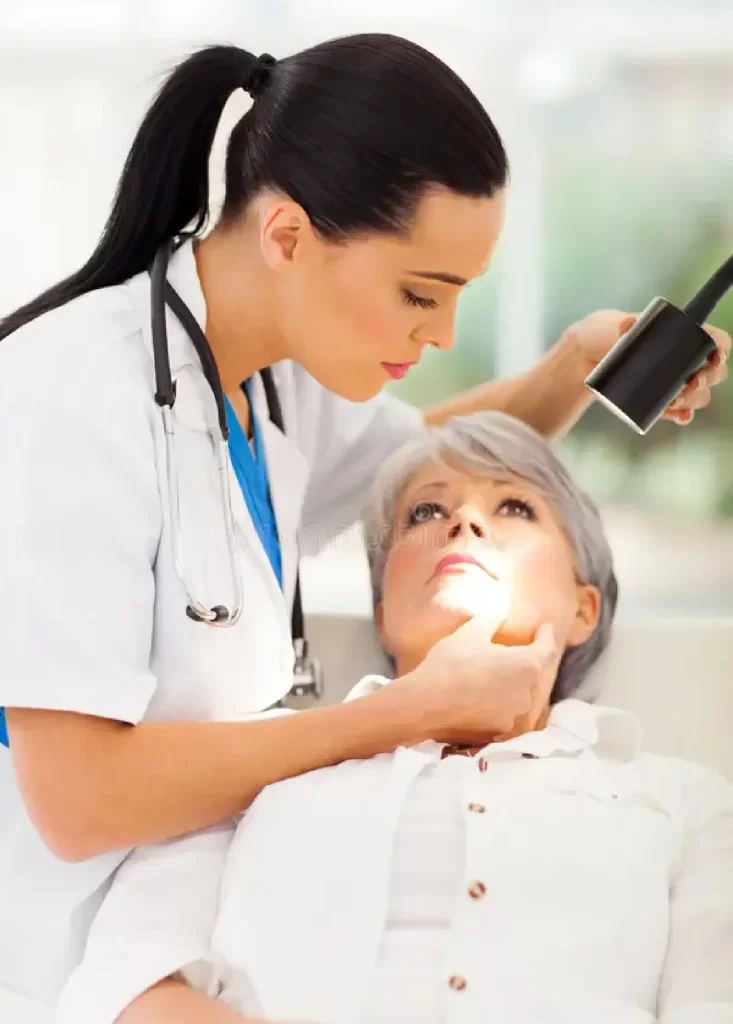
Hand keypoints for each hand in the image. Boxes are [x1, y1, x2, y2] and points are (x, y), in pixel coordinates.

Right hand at [400, 617, 557, 743]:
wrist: (426, 704)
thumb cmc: (452, 662)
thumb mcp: (471, 632)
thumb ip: (492, 618)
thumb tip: (502, 606)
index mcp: (526, 665)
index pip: (546, 648)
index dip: (546, 636)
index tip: (545, 627)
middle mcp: (526, 693)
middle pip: (531, 673)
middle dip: (523, 661)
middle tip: (509, 650)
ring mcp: (513, 715)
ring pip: (516, 694)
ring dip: (508, 684)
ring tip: (490, 675)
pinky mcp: (497, 731)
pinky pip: (502, 712)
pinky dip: (495, 703)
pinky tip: (478, 697)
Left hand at [568, 309, 730, 424]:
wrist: (586, 358)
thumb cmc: (607, 334)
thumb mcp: (615, 326)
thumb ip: (625, 325)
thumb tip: (626, 326)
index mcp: (682, 336)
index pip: (716, 342)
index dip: (720, 350)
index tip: (713, 358)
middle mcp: (685, 361)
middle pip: (714, 373)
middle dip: (706, 380)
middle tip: (690, 383)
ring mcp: (675, 382)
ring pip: (700, 395)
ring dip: (693, 400)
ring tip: (676, 400)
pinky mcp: (662, 400)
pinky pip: (681, 411)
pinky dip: (683, 415)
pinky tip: (681, 417)